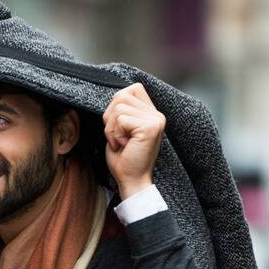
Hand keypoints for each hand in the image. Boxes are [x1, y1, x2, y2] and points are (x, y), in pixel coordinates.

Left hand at [103, 83, 164, 198]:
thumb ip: (122, 110)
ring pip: (118, 107)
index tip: (120, 126)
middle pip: (121, 95)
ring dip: (112, 128)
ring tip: (121, 142)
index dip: (117, 104)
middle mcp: (157, 114)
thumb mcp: (121, 129)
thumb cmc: (123, 158)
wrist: (131, 180)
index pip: (133, 88)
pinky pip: (120, 119)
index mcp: (152, 113)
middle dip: (110, 118)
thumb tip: (115, 95)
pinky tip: (124, 146)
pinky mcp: (150, 127)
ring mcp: (155, 120)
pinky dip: (115, 134)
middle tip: (118, 137)